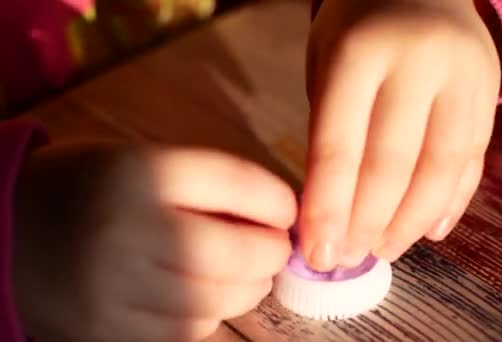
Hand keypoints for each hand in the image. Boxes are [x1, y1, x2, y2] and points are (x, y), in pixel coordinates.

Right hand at [13, 141, 295, 340]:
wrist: (11, 234)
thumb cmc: (93, 189)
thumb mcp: (145, 162)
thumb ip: (211, 186)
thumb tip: (280, 218)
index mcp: (143, 172)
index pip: (242, 183)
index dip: (281, 201)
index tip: (288, 211)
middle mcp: (132, 230)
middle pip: (242, 251)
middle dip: (272, 251)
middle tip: (269, 246)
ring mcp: (120, 290)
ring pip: (223, 300)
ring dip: (247, 286)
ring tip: (238, 270)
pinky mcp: (112, 333)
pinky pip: (191, 332)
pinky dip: (209, 314)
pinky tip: (199, 294)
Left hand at [300, 0, 500, 269]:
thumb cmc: (358, 33)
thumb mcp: (327, 66)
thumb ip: (331, 132)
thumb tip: (333, 217)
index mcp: (359, 53)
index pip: (340, 146)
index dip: (327, 208)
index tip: (316, 254)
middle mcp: (418, 63)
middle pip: (393, 164)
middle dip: (367, 223)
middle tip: (347, 259)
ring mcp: (464, 78)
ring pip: (441, 168)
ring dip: (410, 222)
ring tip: (384, 251)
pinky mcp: (490, 94)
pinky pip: (473, 160)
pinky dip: (450, 202)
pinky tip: (427, 230)